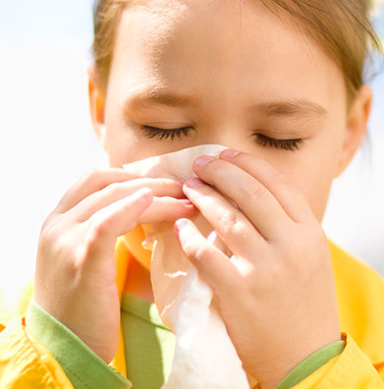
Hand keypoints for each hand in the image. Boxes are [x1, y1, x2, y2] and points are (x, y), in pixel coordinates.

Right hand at [34, 169, 195, 361]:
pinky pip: (108, 220)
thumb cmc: (84, 308)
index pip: (94, 179)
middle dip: (151, 181)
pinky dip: (134, 206)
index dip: (132, 175)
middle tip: (185, 189)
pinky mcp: (82, 258)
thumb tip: (145, 211)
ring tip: (187, 201)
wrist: (64, 349)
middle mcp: (57, 224)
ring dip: (156, 194)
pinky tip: (158, 202)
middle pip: (107, 182)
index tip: (164, 183)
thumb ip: (104, 233)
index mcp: (57, 221)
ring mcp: (66, 239)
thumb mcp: (86, 261)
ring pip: (115, 197)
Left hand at [176, 150, 340, 387]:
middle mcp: (292, 245)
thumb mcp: (312, 259)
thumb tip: (255, 194)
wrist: (306, 358)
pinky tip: (181, 227)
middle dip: (221, 171)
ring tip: (189, 188)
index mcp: (311, 233)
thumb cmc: (307, 307)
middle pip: (251, 193)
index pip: (278, 183)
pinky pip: (206, 253)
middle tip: (200, 164)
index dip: (247, 163)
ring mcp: (266, 268)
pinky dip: (190, 236)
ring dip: (203, 197)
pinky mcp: (240, 292)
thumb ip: (290, 227)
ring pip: (227, 218)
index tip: (226, 154)